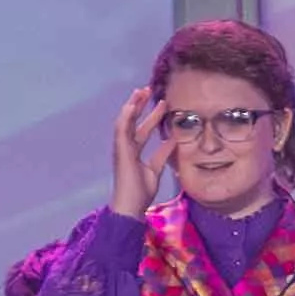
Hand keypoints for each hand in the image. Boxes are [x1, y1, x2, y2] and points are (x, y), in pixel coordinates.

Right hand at [109, 81, 170, 213]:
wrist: (131, 206)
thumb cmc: (141, 192)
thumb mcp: (156, 168)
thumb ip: (163, 153)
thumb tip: (173, 140)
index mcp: (134, 152)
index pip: (142, 129)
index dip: (150, 116)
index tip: (160, 103)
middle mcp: (126, 147)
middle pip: (132, 121)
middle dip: (140, 105)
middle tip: (148, 89)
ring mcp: (122, 148)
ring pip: (126, 121)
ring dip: (133, 105)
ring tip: (141, 91)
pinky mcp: (121, 150)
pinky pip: (122, 130)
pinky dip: (126, 117)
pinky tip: (132, 105)